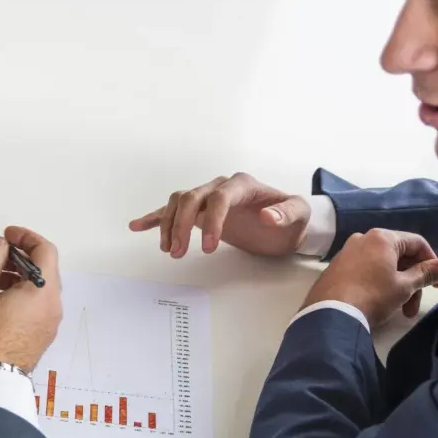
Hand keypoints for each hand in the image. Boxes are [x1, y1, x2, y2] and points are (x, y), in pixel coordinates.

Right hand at [0, 227, 62, 371]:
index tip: (6, 236)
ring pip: (41, 287)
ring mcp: (51, 322)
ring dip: (21, 275)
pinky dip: (23, 293)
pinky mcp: (43, 335)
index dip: (26, 237)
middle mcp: (54, 304)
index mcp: (44, 290)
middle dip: (22, 256)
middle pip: (45, 268)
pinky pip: (38, 304)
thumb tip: (1, 244)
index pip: (45, 250)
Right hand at [129, 172, 311, 257]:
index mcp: (243, 185)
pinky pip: (173, 210)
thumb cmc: (293, 218)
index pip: (219, 197)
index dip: (211, 221)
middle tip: (179, 252)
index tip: (208, 247)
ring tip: (170, 250)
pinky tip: (137, 225)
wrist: (287, 225)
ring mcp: (208, 198)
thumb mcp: (299, 214)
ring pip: (178, 203)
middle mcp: (221, 187)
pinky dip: (155, 217)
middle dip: (182, 225)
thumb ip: (286, 213)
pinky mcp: (201, 212)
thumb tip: (268, 216)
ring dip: (169, 225)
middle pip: (192, 198)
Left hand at [302, 229, 437, 328]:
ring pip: (382, 266)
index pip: (416, 243)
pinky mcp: (335, 268)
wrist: (330, 315)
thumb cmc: (373, 296)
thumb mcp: (404, 286)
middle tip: (415, 306)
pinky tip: (380, 305)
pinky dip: (378, 285)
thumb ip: (426, 273)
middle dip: (412, 281)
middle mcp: (362, 239)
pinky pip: (365, 271)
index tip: (437, 282)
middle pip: (399, 256)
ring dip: (397, 287)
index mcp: (382, 237)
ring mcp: (346, 253)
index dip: (431, 262)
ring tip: (401, 312)